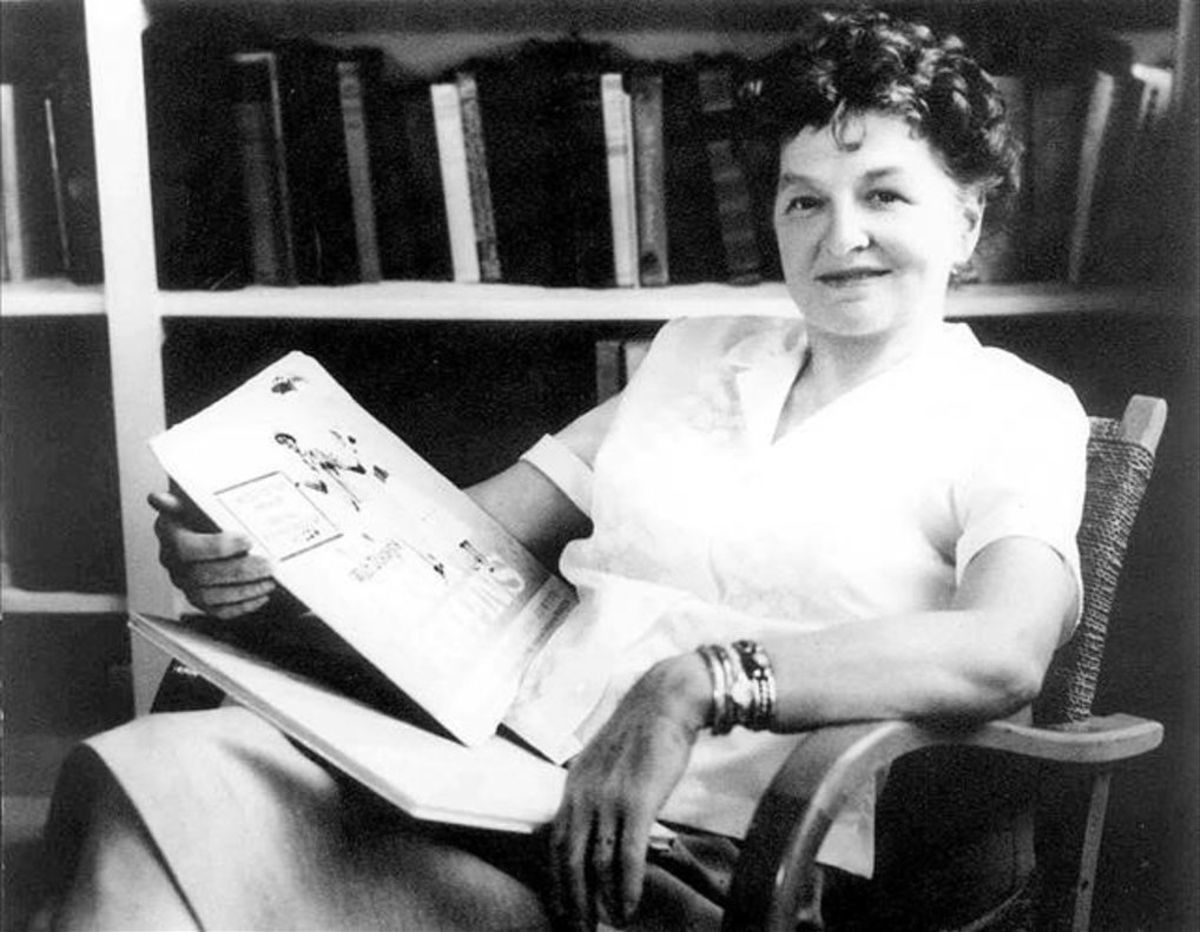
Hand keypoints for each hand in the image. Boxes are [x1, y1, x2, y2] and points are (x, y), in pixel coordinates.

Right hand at [149, 491, 276, 618]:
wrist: (206, 523)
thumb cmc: (203, 509)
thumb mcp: (194, 497)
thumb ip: (181, 498)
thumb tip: (158, 499)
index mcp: (169, 533)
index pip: (187, 548)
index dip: (217, 547)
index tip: (247, 541)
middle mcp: (172, 561)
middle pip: (201, 575)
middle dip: (239, 571)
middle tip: (268, 565)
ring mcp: (183, 582)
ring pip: (210, 597)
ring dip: (244, 591)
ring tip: (269, 581)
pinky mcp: (198, 598)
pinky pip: (218, 610)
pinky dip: (242, 605)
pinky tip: (261, 594)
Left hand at [548, 654, 710, 928]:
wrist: (666, 700)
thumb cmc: (643, 731)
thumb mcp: (605, 761)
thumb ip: (595, 791)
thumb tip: (594, 824)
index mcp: (574, 784)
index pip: (556, 841)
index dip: (556, 879)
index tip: (561, 905)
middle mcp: (585, 793)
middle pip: (569, 858)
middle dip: (572, 899)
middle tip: (579, 928)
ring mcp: (610, 797)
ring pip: (596, 862)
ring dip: (599, 900)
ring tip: (608, 924)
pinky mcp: (638, 800)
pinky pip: (627, 855)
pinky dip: (626, 886)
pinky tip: (628, 905)